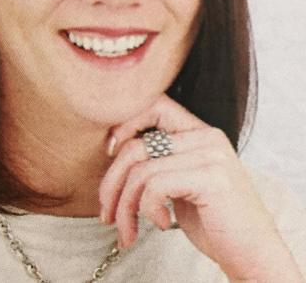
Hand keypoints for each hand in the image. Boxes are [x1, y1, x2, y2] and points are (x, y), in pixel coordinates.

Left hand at [99, 94, 301, 280]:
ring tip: (129, 230)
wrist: (254, 255)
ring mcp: (211, 155)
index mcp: (200, 132)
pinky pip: (155, 185)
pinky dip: (148, 209)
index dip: (124, 125)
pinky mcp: (210, 177)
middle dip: (112, 183)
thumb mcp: (182, 182)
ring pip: (141, 170)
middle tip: (107, 214)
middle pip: (136, 145)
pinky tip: (162, 224)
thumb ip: (160, 161)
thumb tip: (114, 150)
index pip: (153, 106)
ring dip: (126, 206)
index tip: (109, 154)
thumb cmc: (214, 222)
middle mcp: (207, 136)